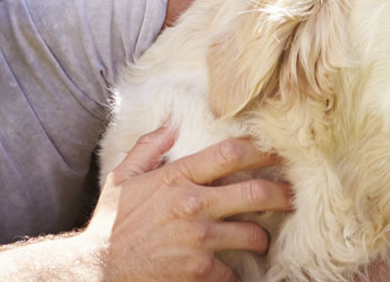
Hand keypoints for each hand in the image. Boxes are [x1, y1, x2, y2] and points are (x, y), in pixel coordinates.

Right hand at [84, 126, 292, 281]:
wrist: (97, 269)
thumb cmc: (111, 223)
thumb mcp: (123, 176)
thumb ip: (149, 147)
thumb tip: (172, 122)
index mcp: (177, 176)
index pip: (229, 154)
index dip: (258, 150)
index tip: (275, 151)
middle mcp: (193, 203)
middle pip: (254, 191)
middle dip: (281, 192)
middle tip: (292, 194)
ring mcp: (198, 238)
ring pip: (252, 232)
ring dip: (263, 235)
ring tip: (264, 236)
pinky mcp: (198, 271)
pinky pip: (234, 270)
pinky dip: (238, 272)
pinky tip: (238, 270)